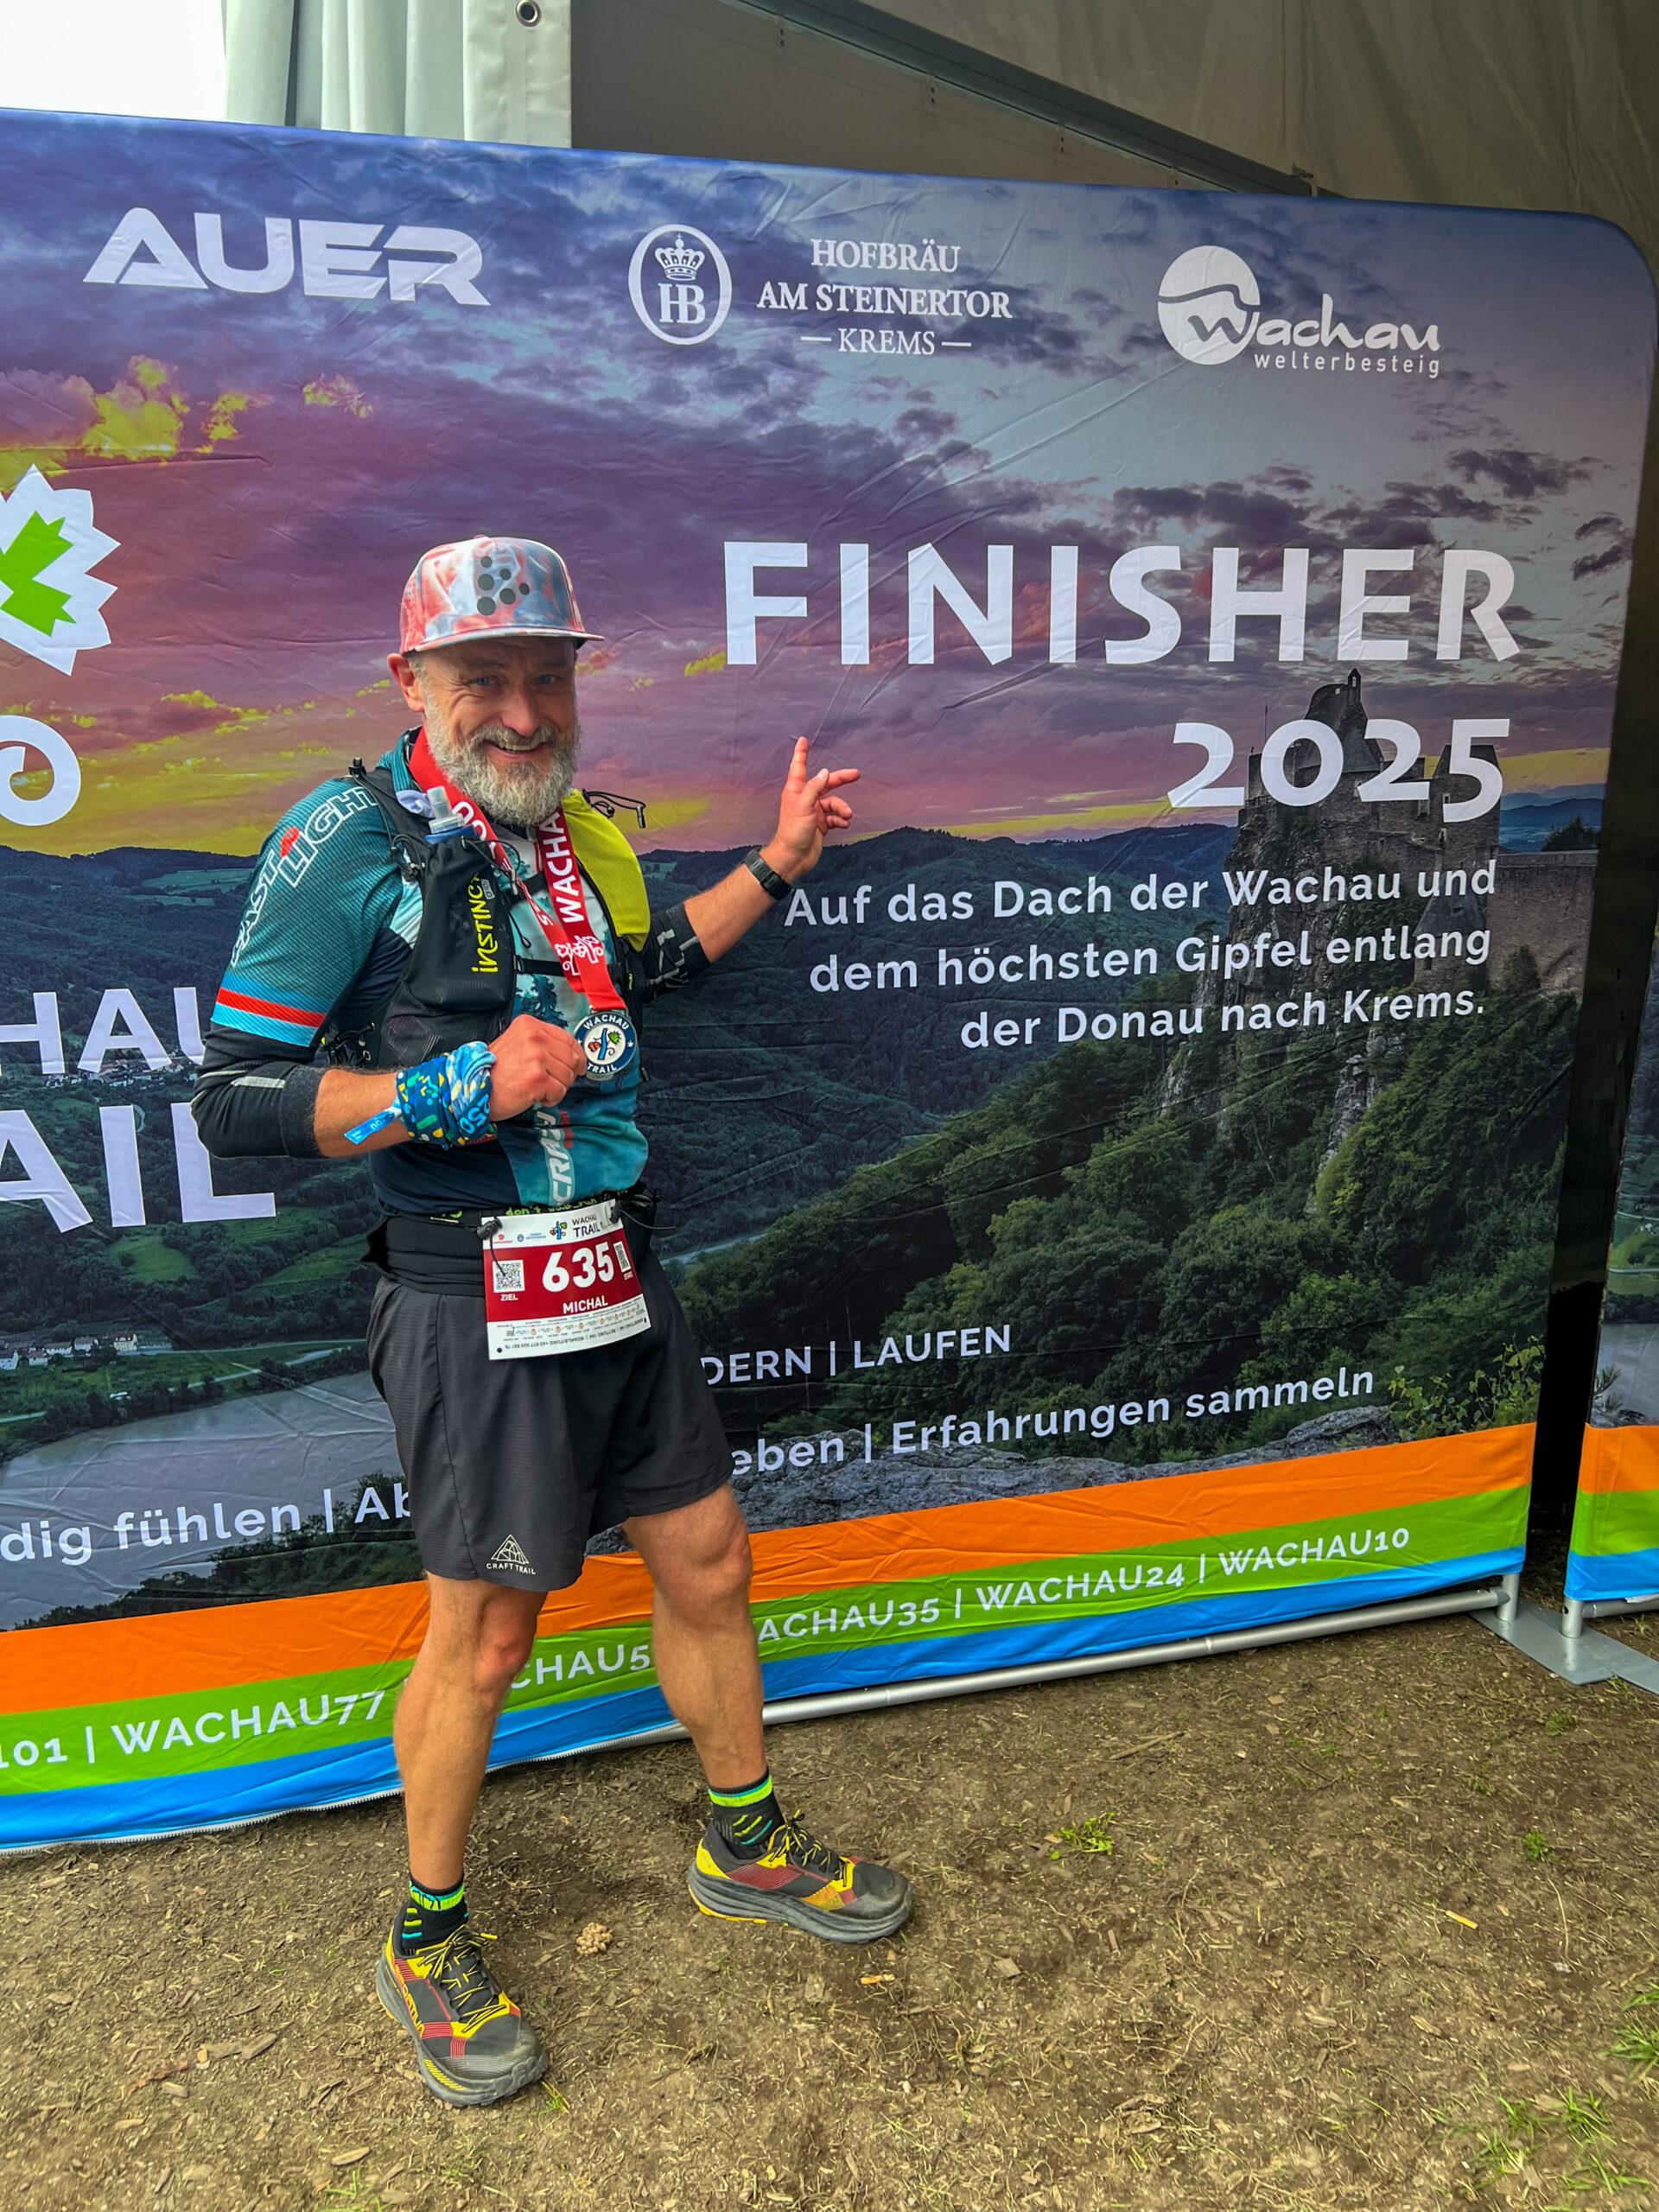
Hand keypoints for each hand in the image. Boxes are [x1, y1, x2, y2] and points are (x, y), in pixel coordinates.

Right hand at [485, 1013, 586, 1118]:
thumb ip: (542, 1044)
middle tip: (551, 1083)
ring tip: (537, 1089)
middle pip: (572, 1058)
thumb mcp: (516, 1044)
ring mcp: (536, 1057)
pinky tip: (535, 1097)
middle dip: (566, 1075)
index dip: (577, 1055)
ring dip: (557, 1087)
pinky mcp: (537, 1078)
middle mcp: (534, 1037)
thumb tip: (574, 1056)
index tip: (579, 1067)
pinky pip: (560, 1092)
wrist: (474, 1088)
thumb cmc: (495, 1071)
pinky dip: (551, 1099)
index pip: (568, 1038)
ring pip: (568, 1076)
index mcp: (530, 1025)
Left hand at [763, 736, 858, 881]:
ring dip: (842, 808)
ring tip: (847, 816)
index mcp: (796, 791)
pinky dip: (841, 819)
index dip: (801, 753)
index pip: (799, 767)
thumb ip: (815, 787)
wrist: (794, 857)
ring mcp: (814, 812)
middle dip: (841, 779)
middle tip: (856, 774)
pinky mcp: (821, 825)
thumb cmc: (793, 831)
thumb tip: (826, 772)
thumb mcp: (804, 805)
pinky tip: (844, 823)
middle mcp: (805, 799)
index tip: (803, 740)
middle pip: (826, 783)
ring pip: (834, 803)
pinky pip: (835, 817)